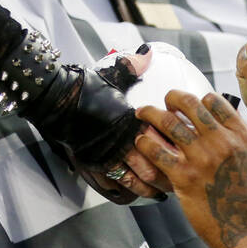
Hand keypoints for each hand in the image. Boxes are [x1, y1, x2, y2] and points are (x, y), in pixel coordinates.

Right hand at [30, 45, 169, 203]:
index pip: (164, 135)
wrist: (58, 101)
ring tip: (165, 190)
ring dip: (154, 185)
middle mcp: (126, 136)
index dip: (177, 146)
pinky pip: (120, 182)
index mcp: (135, 117)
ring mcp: (111, 152)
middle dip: (171, 172)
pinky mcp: (97, 163)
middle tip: (182, 179)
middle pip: (157, 160)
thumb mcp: (112, 76)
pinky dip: (134, 191)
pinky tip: (143, 193)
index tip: (188, 151)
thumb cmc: (86, 88)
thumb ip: (132, 67)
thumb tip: (146, 54)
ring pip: (141, 176)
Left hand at [135, 91, 246, 247]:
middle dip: (171, 97)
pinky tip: (141, 143)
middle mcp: (221, 142)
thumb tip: (227, 127)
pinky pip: (156, 151)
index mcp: (241, 136)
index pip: (214, 101)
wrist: (246, 232)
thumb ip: (240, 141)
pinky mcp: (184, 177)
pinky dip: (144, 142)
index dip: (198, 99)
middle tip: (163, 102)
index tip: (189, 105)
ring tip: (142, 113)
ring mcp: (201, 158)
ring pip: (168, 121)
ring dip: (150, 113)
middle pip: (189, 103)